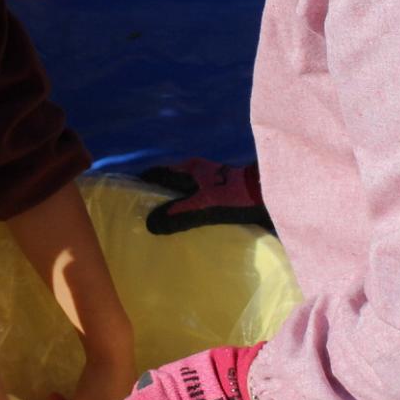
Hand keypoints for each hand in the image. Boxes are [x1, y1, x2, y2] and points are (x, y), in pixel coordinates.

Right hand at [140, 158, 271, 234]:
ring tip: (159, 228)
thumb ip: (177, 215)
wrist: (273, 196)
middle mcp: (198, 173)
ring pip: (184, 194)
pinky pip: (197, 205)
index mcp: (190, 168)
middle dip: (155, 198)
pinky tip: (185, 230)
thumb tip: (148, 225)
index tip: (125, 198)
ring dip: (173, 207)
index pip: (157, 172)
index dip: (141, 183)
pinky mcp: (223, 197)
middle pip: (169, 184)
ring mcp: (211, 185)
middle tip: (139, 218)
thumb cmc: (237, 197)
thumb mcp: (203, 206)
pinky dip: (188, 214)